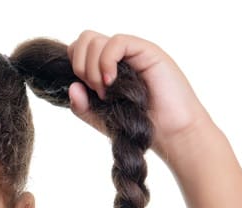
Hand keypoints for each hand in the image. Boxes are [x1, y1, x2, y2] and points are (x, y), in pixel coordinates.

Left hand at [66, 31, 213, 157]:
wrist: (168, 133)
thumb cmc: (136, 125)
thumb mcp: (99, 118)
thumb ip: (81, 105)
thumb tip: (72, 86)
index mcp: (104, 67)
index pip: (77, 50)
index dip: (75, 67)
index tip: (86, 92)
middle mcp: (117, 56)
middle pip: (84, 40)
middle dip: (80, 67)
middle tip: (97, 91)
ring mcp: (131, 52)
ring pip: (95, 41)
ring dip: (92, 69)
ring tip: (106, 91)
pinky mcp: (146, 50)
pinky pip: (116, 42)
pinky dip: (106, 62)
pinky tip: (111, 82)